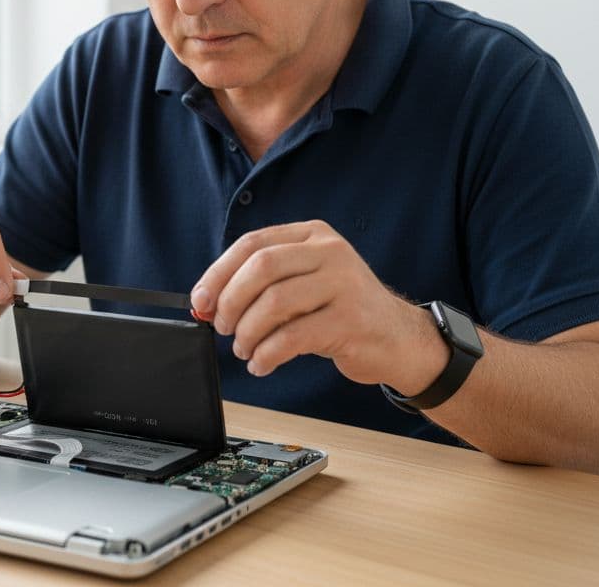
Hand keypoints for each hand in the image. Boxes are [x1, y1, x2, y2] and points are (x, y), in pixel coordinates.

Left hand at [191, 220, 446, 391]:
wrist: (397, 338)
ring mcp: (344, 284)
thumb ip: (265, 282)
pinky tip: (262, 364)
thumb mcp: (307, 281)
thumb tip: (208, 301)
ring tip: (245, 350)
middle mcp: (330, 252)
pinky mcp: (350, 321)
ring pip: (274, 303)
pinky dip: (267, 354)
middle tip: (222, 327)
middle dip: (231, 301)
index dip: (219, 273)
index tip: (201, 300)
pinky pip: (292, 337)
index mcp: (313, 235)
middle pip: (261, 268)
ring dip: (248, 333)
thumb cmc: (341, 310)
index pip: (253, 243)